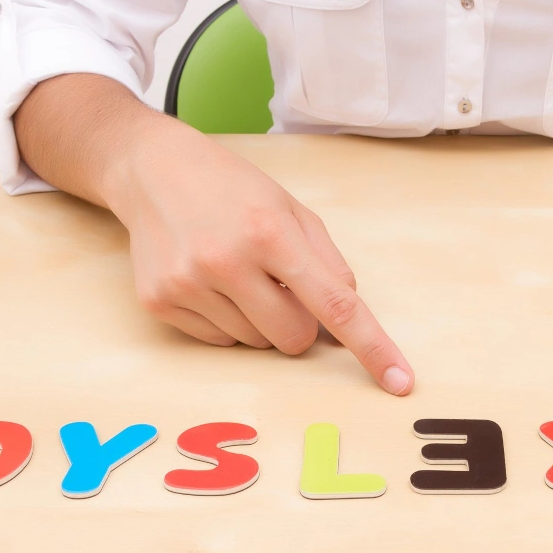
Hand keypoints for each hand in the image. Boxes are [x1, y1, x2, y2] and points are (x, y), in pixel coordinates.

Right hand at [104, 115, 413, 395]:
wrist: (151, 169)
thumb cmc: (233, 188)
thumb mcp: (291, 208)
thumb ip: (328, 261)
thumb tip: (348, 313)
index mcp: (269, 232)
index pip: (335, 304)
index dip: (372, 347)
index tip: (400, 383)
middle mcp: (225, 261)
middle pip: (293, 339)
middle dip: (299, 322)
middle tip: (279, 284)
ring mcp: (187, 285)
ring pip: (256, 344)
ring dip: (259, 319)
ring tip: (237, 273)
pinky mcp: (159, 302)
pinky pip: (219, 342)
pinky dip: (226, 321)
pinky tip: (210, 281)